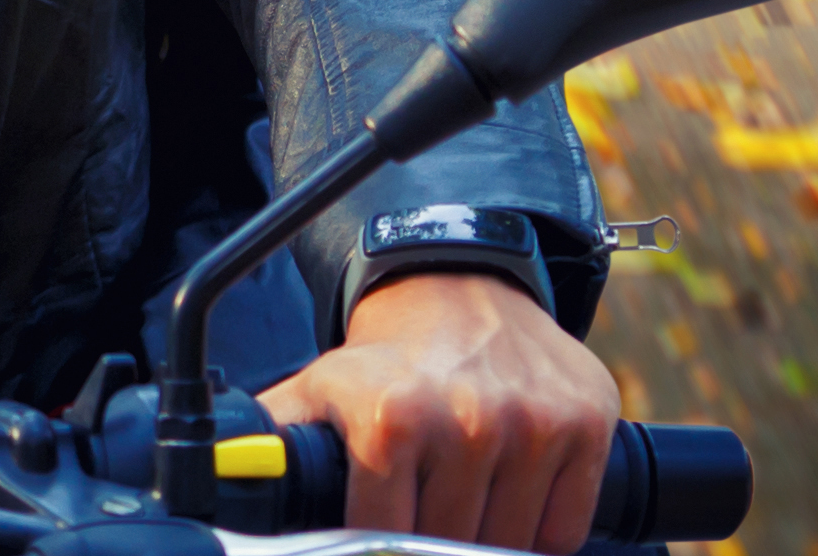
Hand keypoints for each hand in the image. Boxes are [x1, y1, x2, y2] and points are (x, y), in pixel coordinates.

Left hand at [259, 272, 619, 553]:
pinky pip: (566, 529)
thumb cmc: (387, 359)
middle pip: (452, 545)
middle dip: (436, 538)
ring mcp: (532, 425)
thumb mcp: (319, 388)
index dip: (384, 543)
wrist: (457, 287)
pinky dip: (544, 528)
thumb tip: (232, 483)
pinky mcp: (585, 425)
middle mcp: (465, 422)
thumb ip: (275, 439)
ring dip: (490, 536)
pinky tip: (515, 491)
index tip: (386, 532)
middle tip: (428, 507)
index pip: (386, 536)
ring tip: (466, 496)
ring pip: (511, 545)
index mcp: (390, 419)